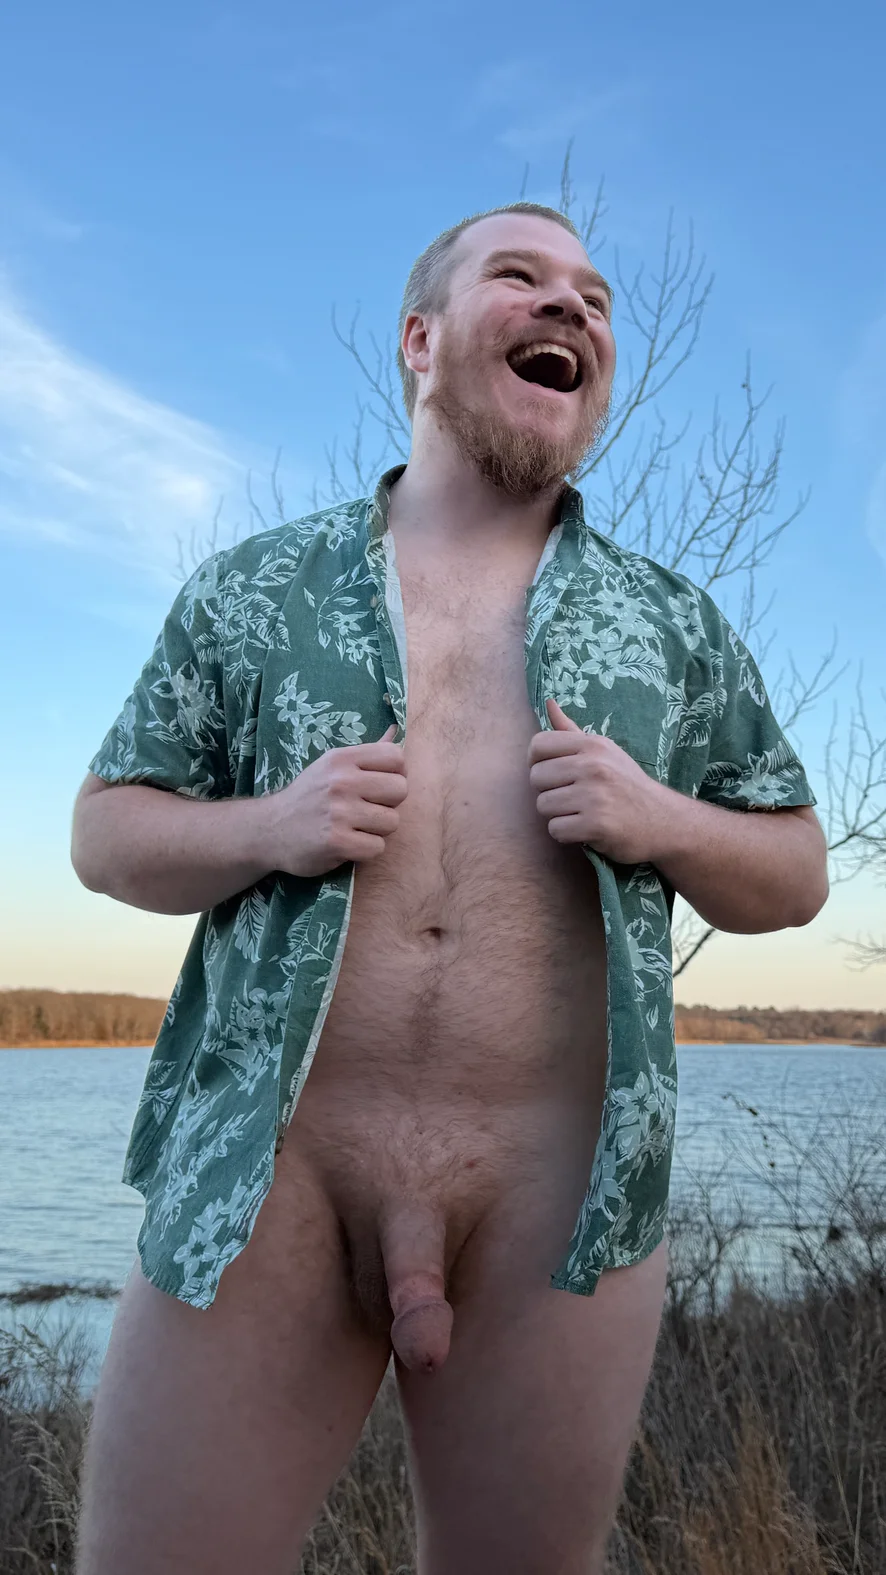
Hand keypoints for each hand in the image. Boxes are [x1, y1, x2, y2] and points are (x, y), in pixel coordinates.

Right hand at [260, 724, 406, 876]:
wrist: (269, 830)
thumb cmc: (308, 796)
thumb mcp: (330, 766)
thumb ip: (366, 753)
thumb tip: (395, 730)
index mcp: (341, 759)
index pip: (396, 756)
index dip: (395, 773)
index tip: (379, 786)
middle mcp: (341, 782)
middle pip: (400, 790)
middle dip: (389, 803)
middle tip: (367, 809)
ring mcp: (339, 813)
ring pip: (392, 821)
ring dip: (377, 830)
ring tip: (355, 827)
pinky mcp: (337, 843)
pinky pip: (378, 847)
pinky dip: (366, 850)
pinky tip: (348, 844)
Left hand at [528, 698, 670, 863]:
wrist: (664, 821)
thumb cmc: (627, 785)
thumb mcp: (605, 752)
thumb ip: (571, 731)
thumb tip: (548, 702)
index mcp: (593, 745)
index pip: (538, 745)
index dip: (537, 762)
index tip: (553, 774)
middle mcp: (593, 766)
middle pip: (536, 778)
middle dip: (549, 792)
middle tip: (573, 798)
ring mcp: (595, 795)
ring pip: (543, 806)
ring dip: (558, 815)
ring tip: (582, 813)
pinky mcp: (596, 824)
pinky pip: (556, 830)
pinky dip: (567, 835)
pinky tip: (586, 830)